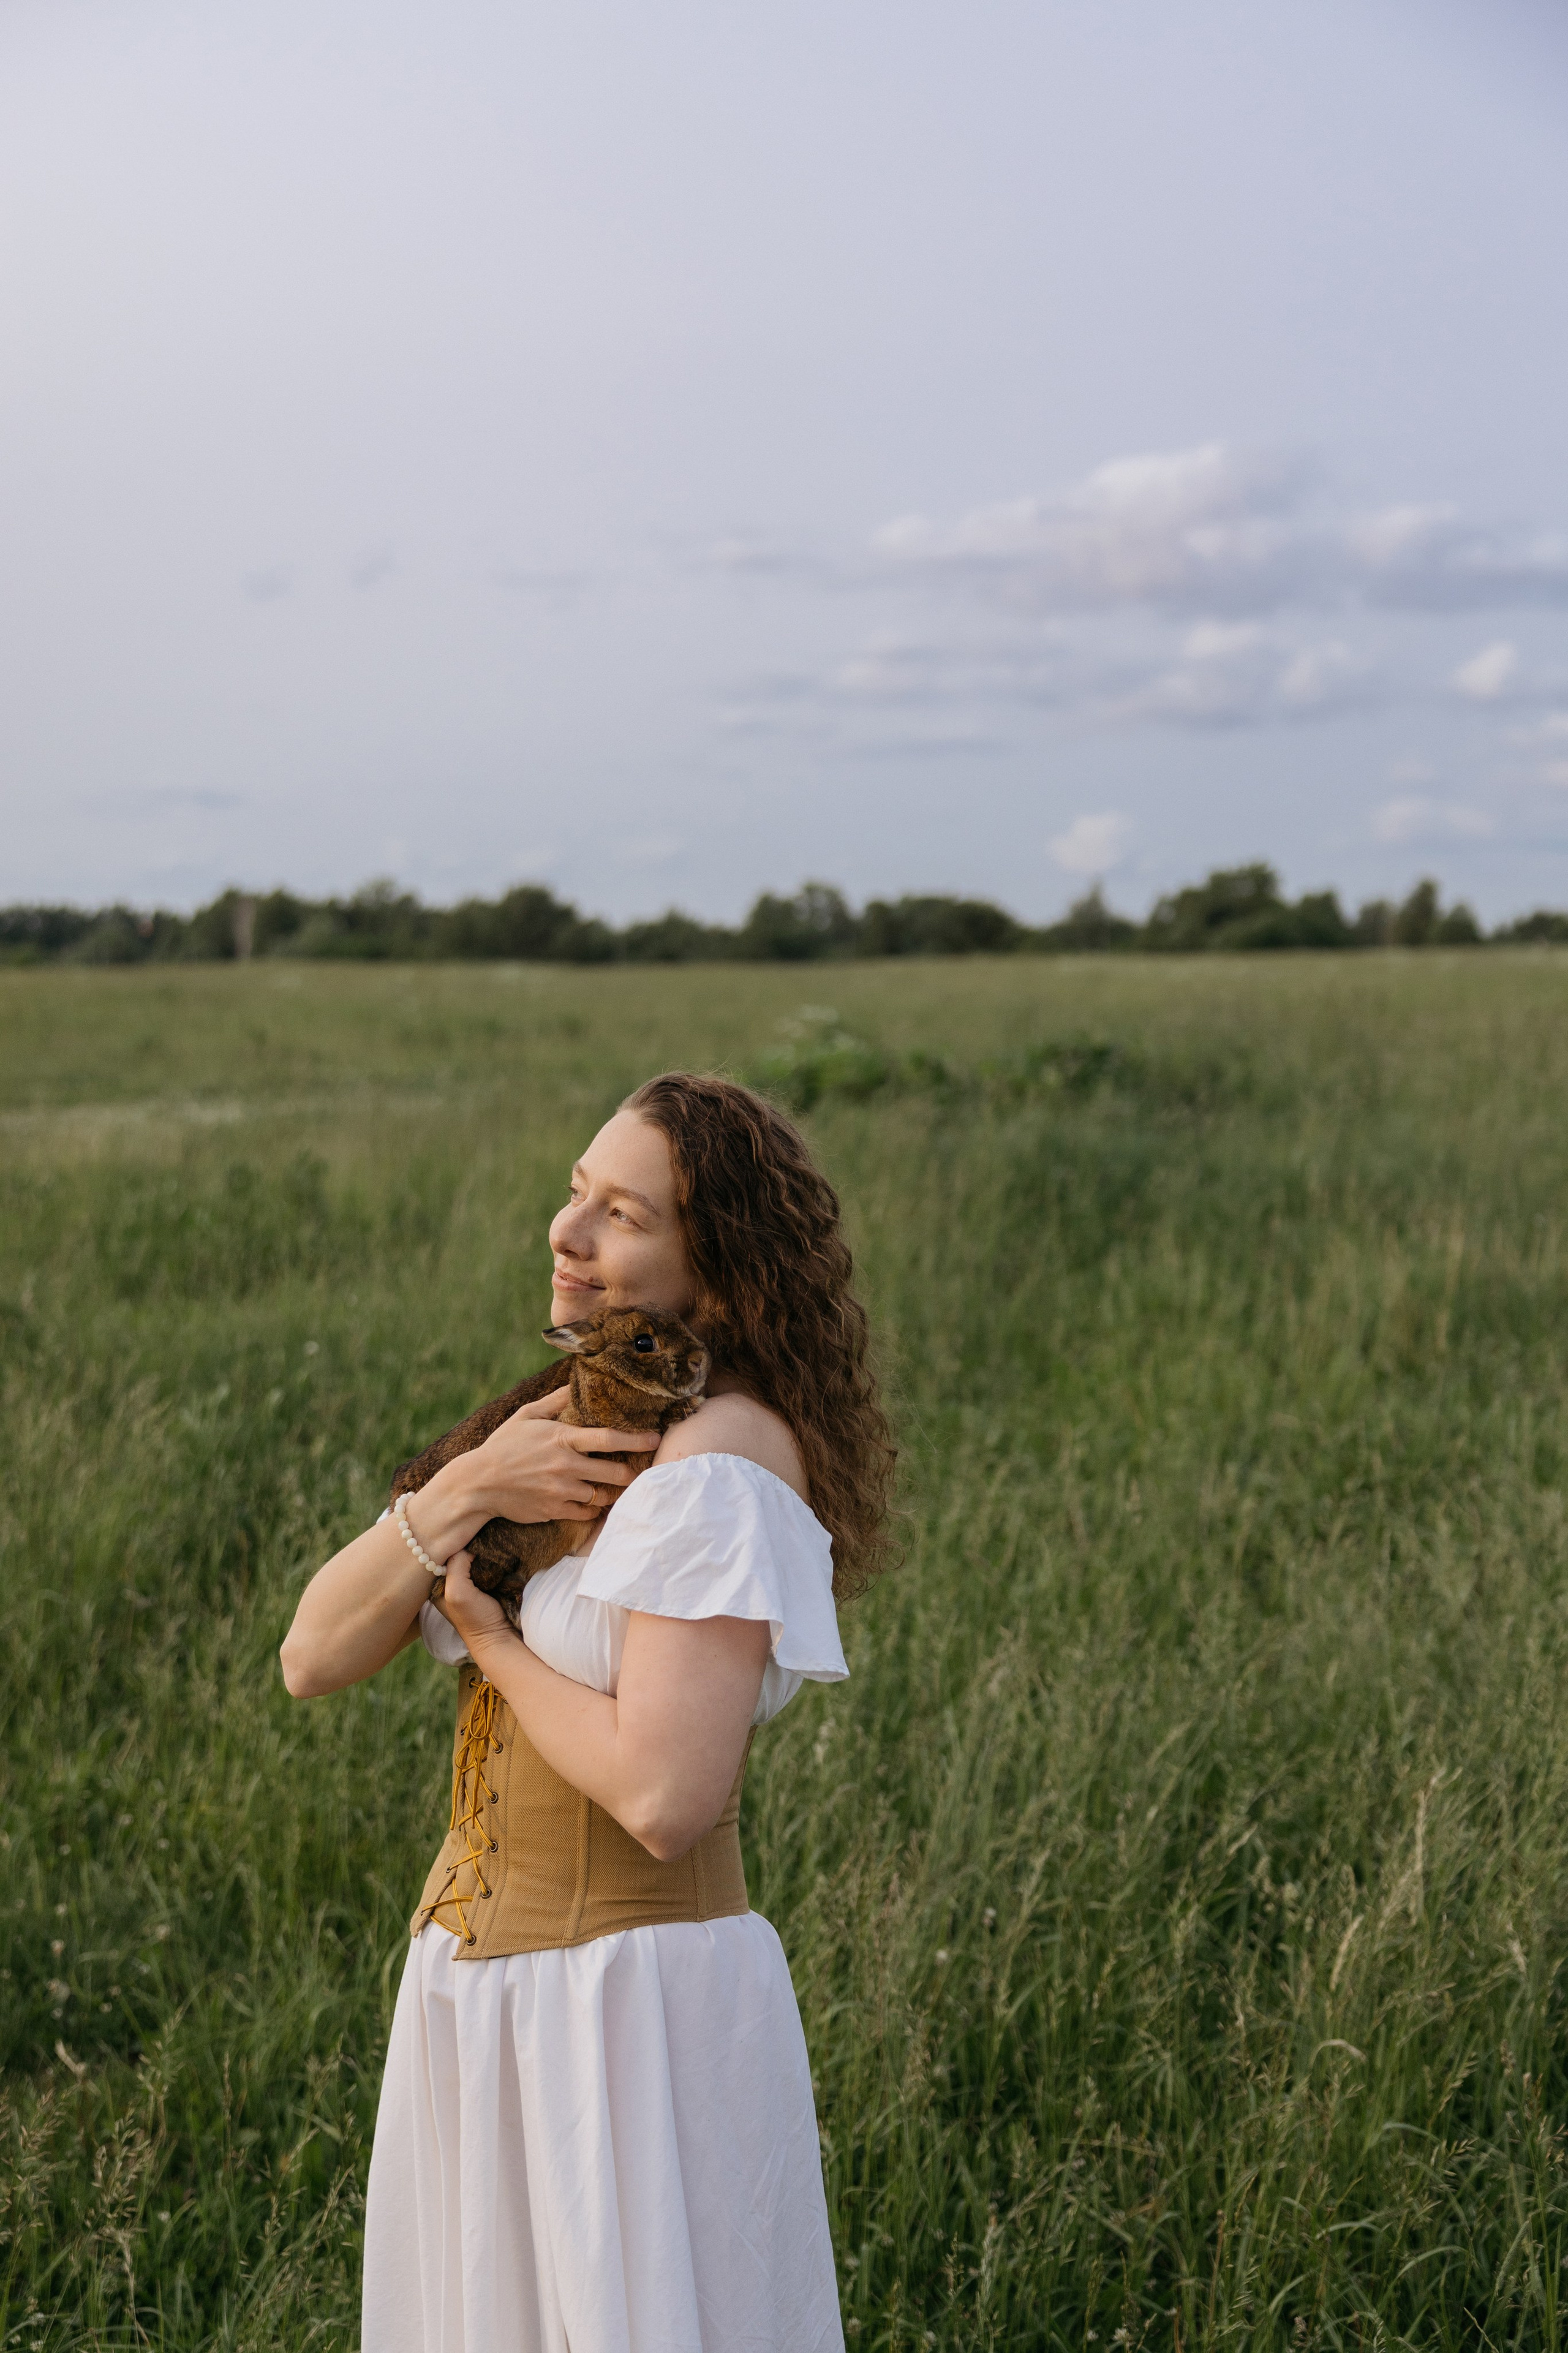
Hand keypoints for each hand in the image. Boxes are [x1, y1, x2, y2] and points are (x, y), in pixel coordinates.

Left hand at [437, 1550, 514, 1661]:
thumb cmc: (475, 1619)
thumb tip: (469, 1548)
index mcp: (436, 1586)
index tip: (465, 1543)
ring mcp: (467, 1583)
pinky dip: (489, 1559)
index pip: (441, 1554)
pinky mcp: (484, 1583)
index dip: (453, 1546)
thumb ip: (456, 1565)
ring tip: (487, 1551)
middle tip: (478, 1546)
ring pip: (470, 1557)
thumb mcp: (457, 1592)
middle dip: (466, 1548)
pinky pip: (483, 1563)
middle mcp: (449, 1583)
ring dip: (479, 1553)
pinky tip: (493, 1558)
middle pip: (455, 1554)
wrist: (500, 1637)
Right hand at [469, 1387, 659, 1523]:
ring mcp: (561, 1491)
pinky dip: (593, 1508)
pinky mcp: (555, 1510)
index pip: (609, 1439)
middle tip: (639, 1469)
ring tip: (616, 1486)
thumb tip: (575, 1383)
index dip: (636, 1439)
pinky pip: (587, 1513)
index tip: (656, 1438)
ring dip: (611, 1491)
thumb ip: (555, 1401)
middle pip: (615, 1472)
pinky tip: (592, 1500)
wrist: (478, 1484)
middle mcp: (565, 1466)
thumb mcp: (526, 1415)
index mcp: (561, 1438)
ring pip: (603, 1495)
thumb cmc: (503, 1445)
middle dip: (631, 1472)